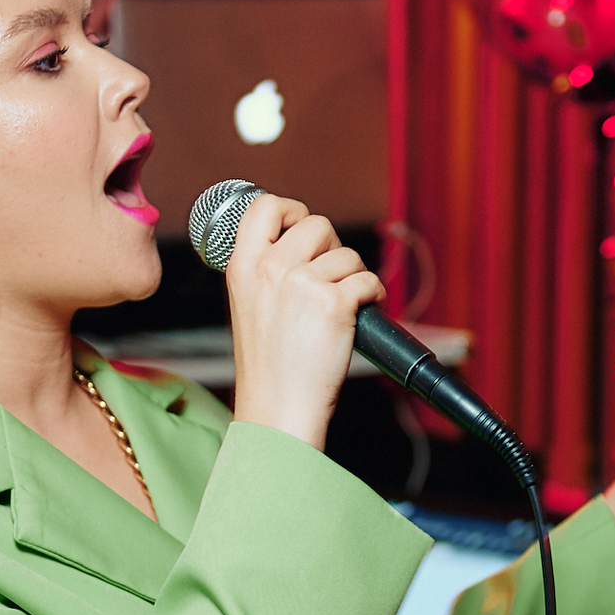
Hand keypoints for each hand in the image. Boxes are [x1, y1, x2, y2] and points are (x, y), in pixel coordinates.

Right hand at [223, 195, 384, 449]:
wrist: (279, 409)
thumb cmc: (270, 366)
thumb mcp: (250, 306)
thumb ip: (268, 270)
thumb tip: (308, 244)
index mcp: (242, 267)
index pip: (263, 206)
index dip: (290, 209)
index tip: (302, 227)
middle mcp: (269, 269)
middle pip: (317, 224)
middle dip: (332, 248)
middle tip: (328, 281)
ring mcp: (301, 283)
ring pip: (348, 254)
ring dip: (353, 277)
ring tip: (340, 308)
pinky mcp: (333, 303)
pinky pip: (368, 280)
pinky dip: (372, 296)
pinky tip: (359, 315)